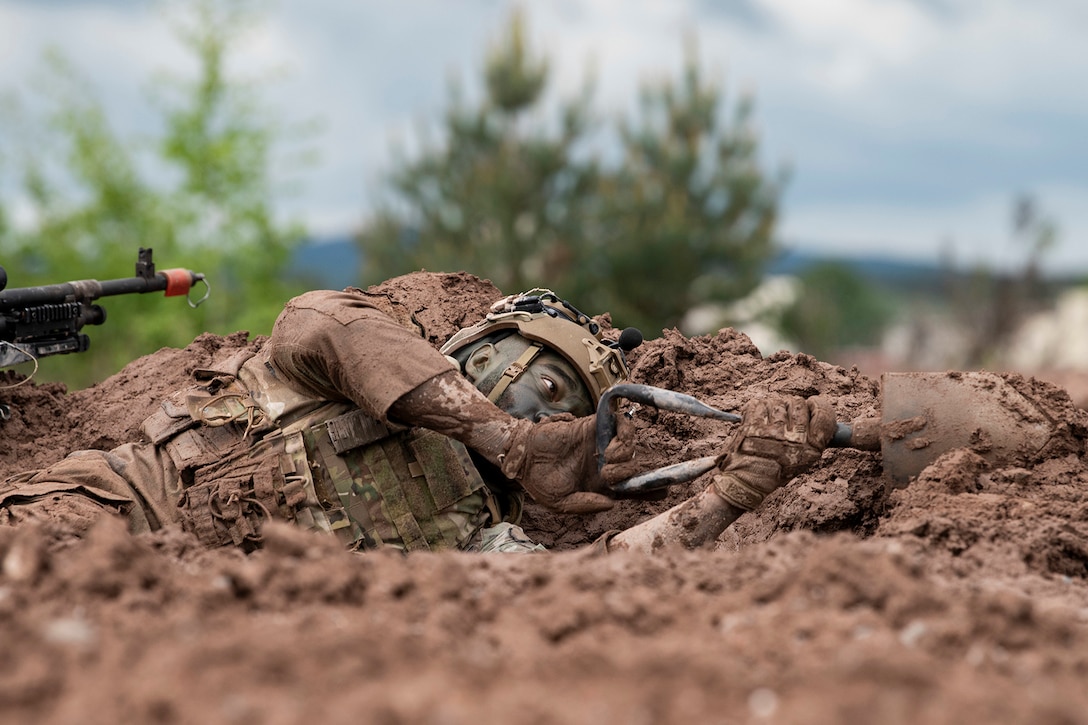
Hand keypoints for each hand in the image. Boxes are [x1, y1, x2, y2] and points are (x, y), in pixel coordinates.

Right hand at [500, 412, 635, 513]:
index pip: (630, 487)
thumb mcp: (561, 504)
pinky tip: (610, 446)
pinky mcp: (592, 426)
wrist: (522, 458)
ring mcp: (600, 444)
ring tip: (608, 458)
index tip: (658, 493)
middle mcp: (604, 464)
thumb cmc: (539, 482)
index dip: (648, 490)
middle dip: (626, 471)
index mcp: (600, 485)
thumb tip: (612, 503)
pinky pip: (618, 422)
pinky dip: (623, 431)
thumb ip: (585, 505)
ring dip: (626, 452)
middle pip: (633, 465)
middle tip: (605, 474)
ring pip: (629, 444)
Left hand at [713, 394, 836, 510]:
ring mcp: (773, 431)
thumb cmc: (775, 471)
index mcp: (811, 448)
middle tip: (783, 415)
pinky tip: (756, 418)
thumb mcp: (802, 461)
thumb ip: (812, 440)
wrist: (747, 481)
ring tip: (768, 421)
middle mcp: (794, 439)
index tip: (812, 404)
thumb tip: (818, 415)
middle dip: (790, 406)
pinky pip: (759, 404)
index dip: (817, 406)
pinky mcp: (753, 427)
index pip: (823, 415)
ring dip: (772, 407)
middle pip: (798, 403)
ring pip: (777, 402)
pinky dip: (756, 408)